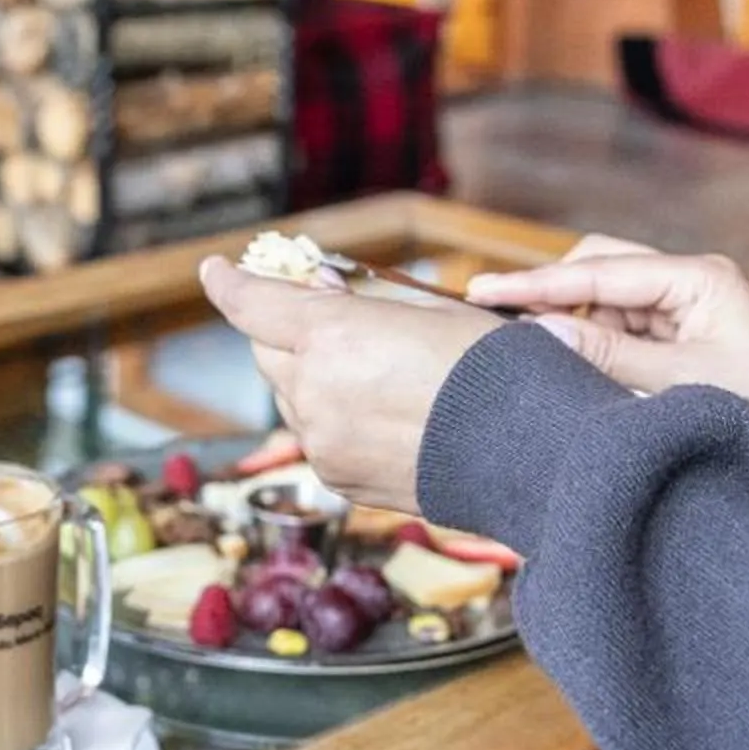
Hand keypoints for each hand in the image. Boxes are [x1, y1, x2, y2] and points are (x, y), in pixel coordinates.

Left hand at [197, 258, 507, 512]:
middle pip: (266, 351)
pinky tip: (387, 416)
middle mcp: (314, 391)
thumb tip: (320, 300)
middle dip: (285, 332)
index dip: (229, 284)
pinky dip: (334, 421)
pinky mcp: (338, 479)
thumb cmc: (490, 366)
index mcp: (333, 336)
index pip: (253, 305)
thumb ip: (360, 308)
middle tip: (321, 319)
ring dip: (312, 379)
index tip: (215, 270)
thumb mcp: (425, 312)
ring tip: (376, 376)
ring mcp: (323, 441)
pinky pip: (317, 438)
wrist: (533, 451)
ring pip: (290, 398)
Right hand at [466, 236, 748, 406]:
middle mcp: (694, 282)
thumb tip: (539, 331)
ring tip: (543, 363)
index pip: (600, 269)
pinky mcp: (688, 337)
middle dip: (555, 298)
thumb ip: (607, 354)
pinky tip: (578, 372)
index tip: (481, 291)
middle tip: (499, 327)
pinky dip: (600, 348)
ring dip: (578, 329)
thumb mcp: (680, 384)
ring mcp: (690, 309)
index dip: (536, 284)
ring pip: (608, 303)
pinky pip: (627, 331)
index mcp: (700, 278)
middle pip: (601, 270)